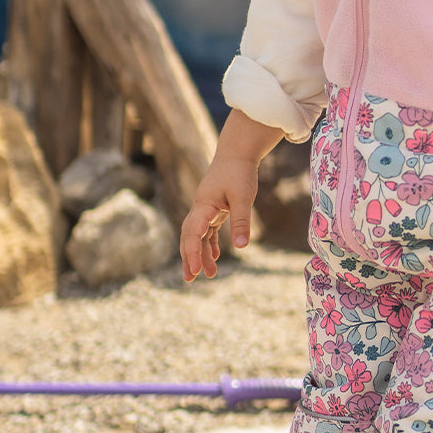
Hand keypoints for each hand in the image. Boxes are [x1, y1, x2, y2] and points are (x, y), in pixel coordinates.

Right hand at [180, 109, 283, 281]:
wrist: (238, 153)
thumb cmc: (239, 172)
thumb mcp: (244, 196)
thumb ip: (242, 221)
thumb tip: (242, 247)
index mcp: (203, 205)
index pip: (192, 233)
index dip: (191, 253)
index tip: (194, 270)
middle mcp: (200, 208)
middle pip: (189, 237)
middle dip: (189, 258)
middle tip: (190, 279)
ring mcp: (206, 208)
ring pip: (198, 236)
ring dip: (200, 254)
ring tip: (208, 275)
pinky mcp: (214, 208)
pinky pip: (207, 230)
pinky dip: (209, 244)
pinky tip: (215, 257)